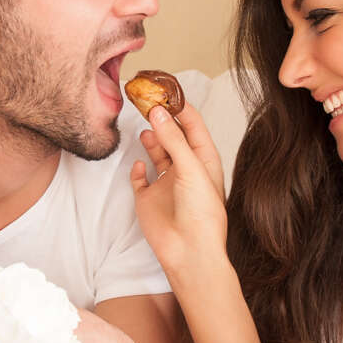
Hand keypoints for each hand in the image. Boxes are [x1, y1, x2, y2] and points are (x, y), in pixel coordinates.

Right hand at [129, 103, 227, 276]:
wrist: (189, 251)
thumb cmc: (202, 214)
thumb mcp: (191, 169)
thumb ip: (173, 140)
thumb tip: (158, 113)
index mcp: (204, 161)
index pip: (193, 126)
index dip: (180, 108)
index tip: (165, 91)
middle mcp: (186, 170)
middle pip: (173, 136)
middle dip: (162, 119)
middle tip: (147, 102)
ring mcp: (167, 184)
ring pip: (156, 153)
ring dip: (151, 139)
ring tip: (145, 129)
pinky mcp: (149, 199)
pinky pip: (140, 178)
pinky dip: (138, 169)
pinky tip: (140, 166)